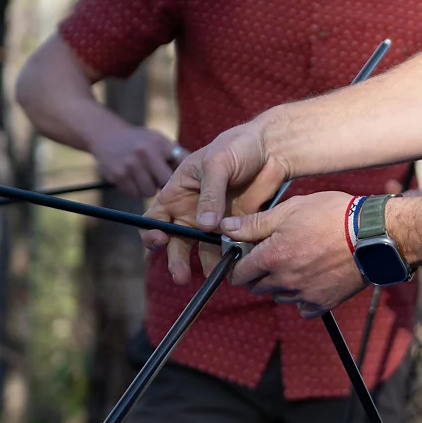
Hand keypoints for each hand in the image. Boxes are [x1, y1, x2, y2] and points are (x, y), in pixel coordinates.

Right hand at [89, 120, 182, 198]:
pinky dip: (136, 190)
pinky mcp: (117, 176)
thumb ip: (177, 155)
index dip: (181, 175)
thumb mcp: (160, 140)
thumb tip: (199, 173)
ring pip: (149, 192)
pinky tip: (133, 179)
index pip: (179, 167)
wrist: (107, 135)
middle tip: (160, 178)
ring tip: (145, 177)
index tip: (181, 178)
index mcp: (160, 143)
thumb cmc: (141, 141)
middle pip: (164, 182)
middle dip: (163, 183)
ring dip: (149, 188)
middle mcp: (145, 153)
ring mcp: (129, 165)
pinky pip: (134, 194)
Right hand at [141, 118, 287, 280]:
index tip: (160, 241)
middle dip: (176, 259)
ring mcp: (212, 221)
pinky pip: (226, 248)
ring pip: (201, 249)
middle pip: (175, 241)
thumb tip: (204, 226)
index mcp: (177, 192)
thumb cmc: (237, 147)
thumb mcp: (218, 163)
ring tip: (214, 274)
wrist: (270, 149)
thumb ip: (210, 194)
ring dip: (205, 263)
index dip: (152, 233)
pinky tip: (234, 264)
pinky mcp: (233, 228)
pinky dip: (228, 258)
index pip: (154, 218)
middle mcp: (190, 210)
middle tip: (182, 275)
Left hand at [224, 190, 365, 315]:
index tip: (245, 256)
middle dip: (258, 274)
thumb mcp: (290, 209)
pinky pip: (303, 308)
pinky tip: (311, 280)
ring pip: (279, 297)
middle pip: (257, 287)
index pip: (239, 273)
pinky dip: (302, 298)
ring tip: (296, 264)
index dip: (238, 264)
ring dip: (280, 285)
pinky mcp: (324, 302)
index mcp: (272, 257)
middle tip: (273, 256)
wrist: (373, 233)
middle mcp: (285, 280)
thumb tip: (225, 227)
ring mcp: (305, 294)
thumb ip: (255, 223)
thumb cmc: (333, 215)